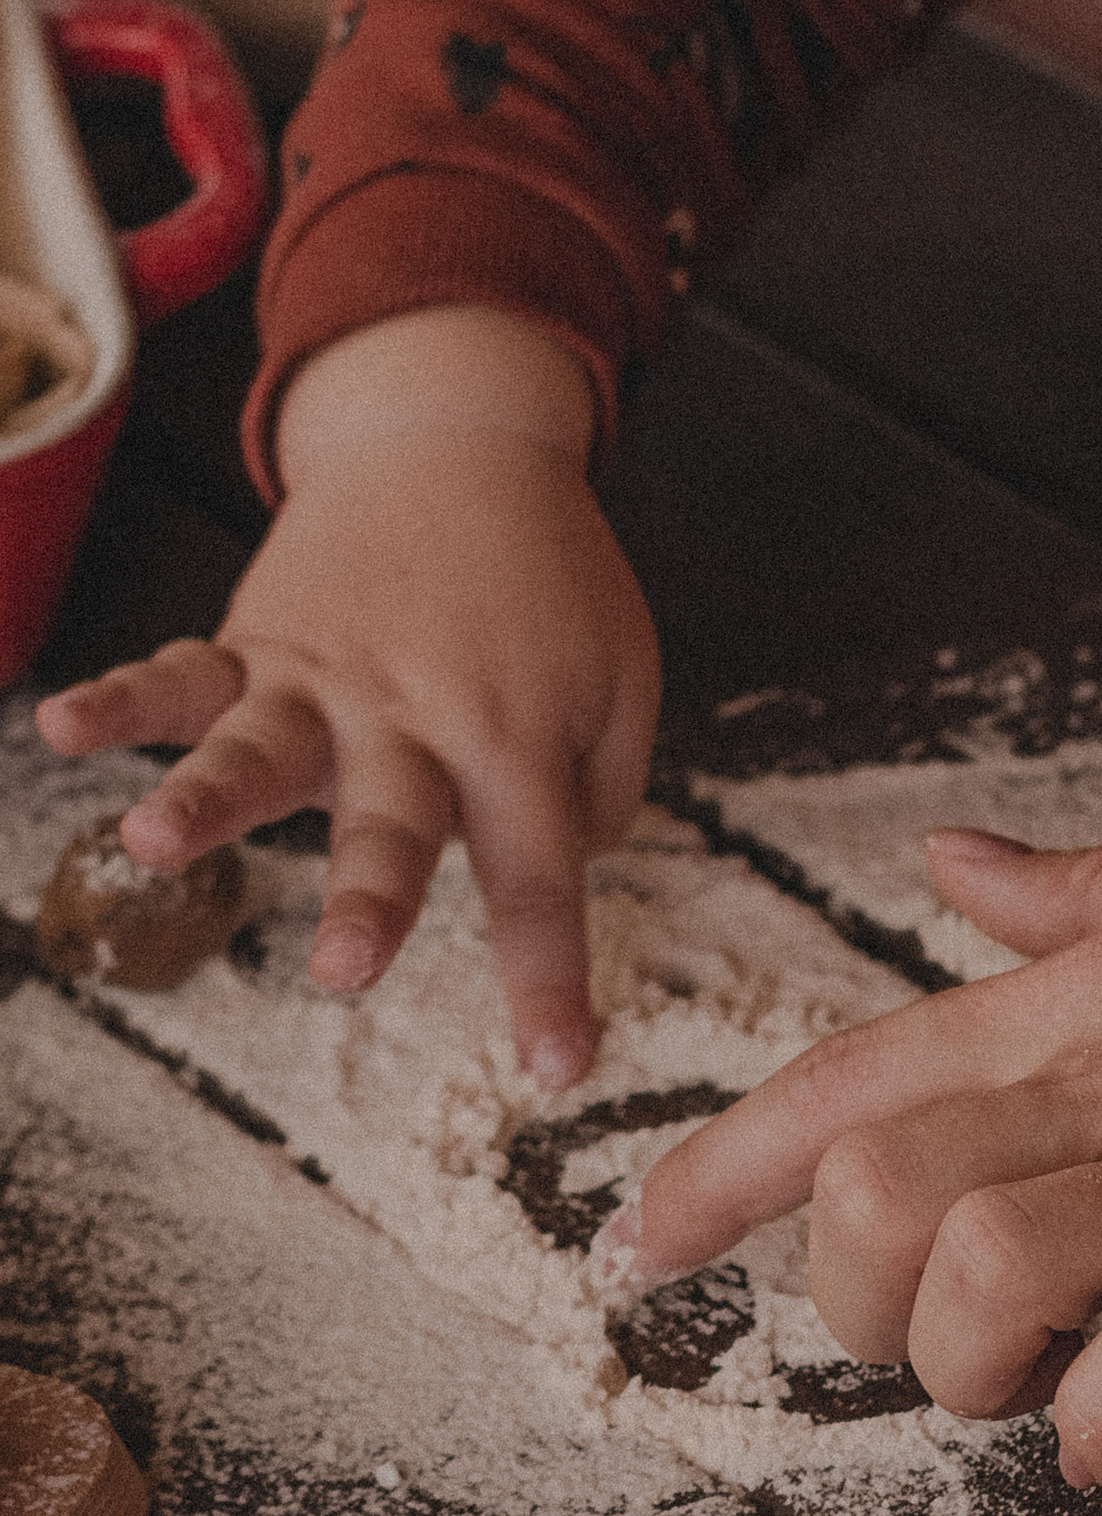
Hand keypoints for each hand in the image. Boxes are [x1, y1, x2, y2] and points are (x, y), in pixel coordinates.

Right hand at [34, 307, 658, 1084]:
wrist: (465, 447)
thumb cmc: (552, 585)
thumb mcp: (624, 680)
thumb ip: (602, 790)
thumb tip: (560, 871)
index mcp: (516, 740)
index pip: (540, 877)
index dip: (548, 977)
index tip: (556, 1068)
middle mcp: (414, 720)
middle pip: (392, 823)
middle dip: (369, 900)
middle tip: (345, 971)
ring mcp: (324, 682)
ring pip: (260, 749)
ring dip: (205, 797)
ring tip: (149, 839)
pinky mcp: (257, 646)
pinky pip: (179, 674)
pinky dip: (118, 698)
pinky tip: (63, 723)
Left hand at [594, 800, 1101, 1484]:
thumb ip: (1086, 893)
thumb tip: (954, 864)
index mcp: (1099, 989)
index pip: (845, 1078)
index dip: (713, 1173)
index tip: (633, 1248)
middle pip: (872, 1194)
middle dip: (849, 1306)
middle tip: (924, 1351)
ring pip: (977, 1266)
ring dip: (964, 1369)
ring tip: (1032, 1390)